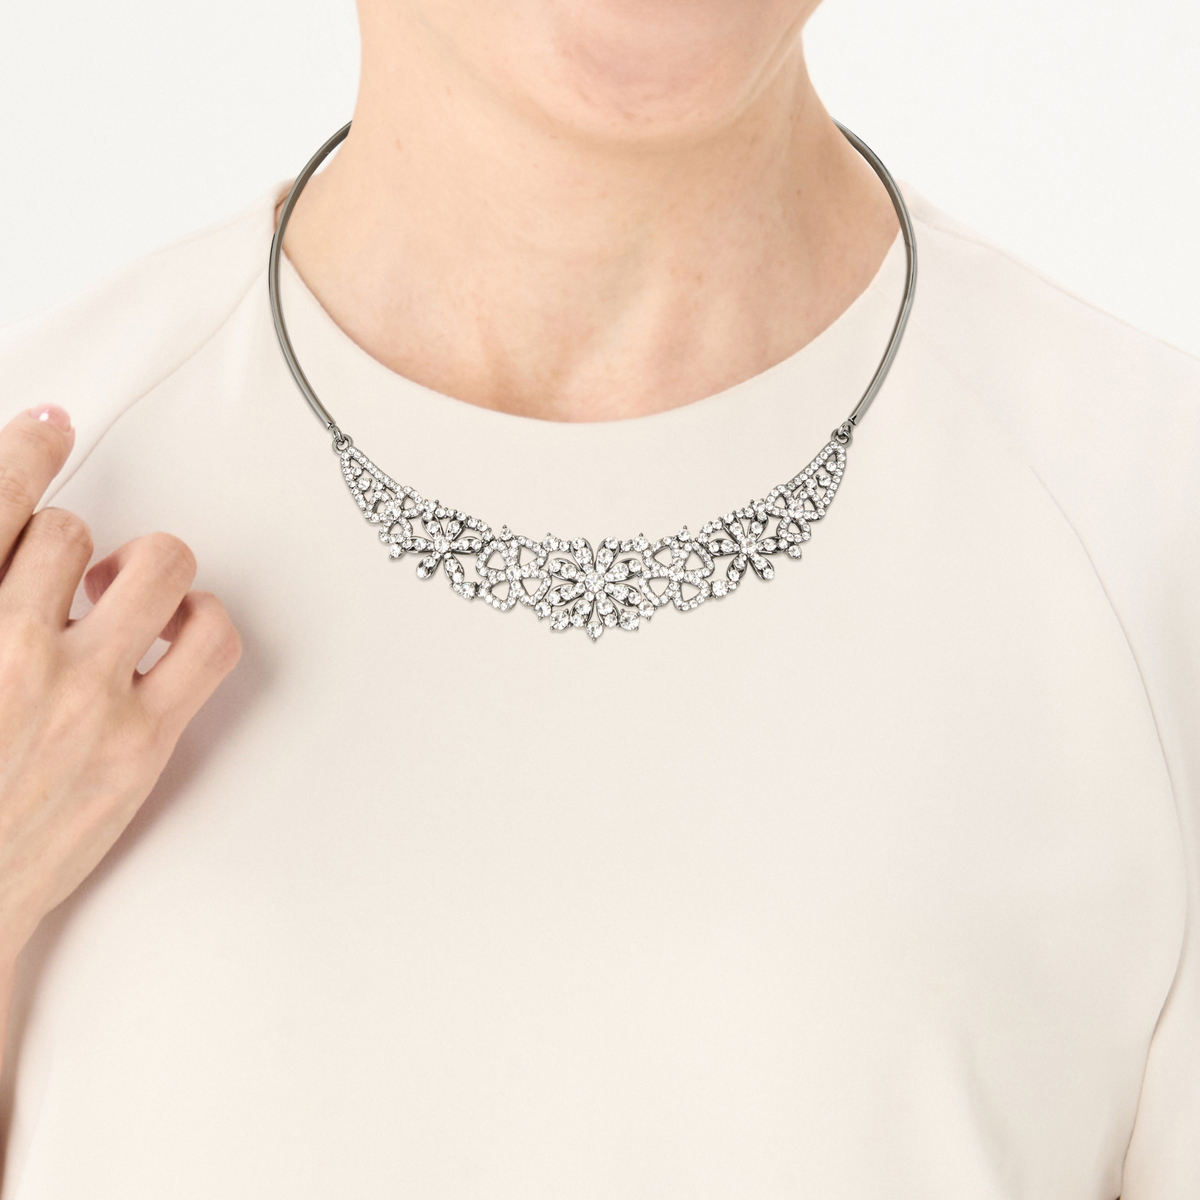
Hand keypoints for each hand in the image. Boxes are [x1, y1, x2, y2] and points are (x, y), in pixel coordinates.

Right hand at [0, 405, 240, 970]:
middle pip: (68, 532)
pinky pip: (212, 641)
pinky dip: (202, 621)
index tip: (50, 426)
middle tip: (66, 573)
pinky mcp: (142, 744)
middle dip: (68, 542)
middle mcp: (10, 653)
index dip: (24, 454)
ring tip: (123, 596)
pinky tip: (170, 638)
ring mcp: (83, 699)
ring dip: (144, 567)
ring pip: (157, 568)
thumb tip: (12, 560)